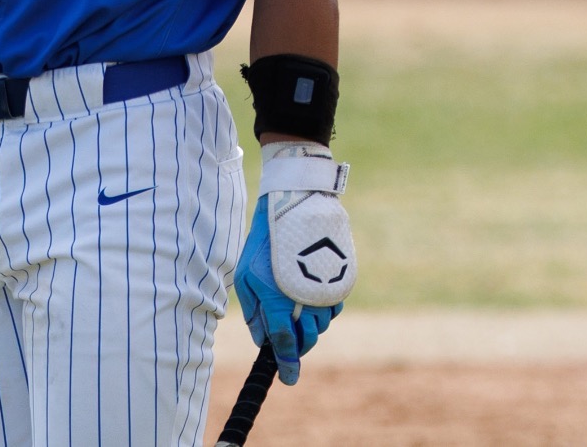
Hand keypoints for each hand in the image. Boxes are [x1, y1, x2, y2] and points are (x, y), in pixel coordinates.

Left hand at [234, 143, 354, 384]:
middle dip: (296, 345)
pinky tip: (309, 296)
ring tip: (293, 304)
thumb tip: (262, 340)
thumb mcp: (247, 276)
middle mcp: (306, 300)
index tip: (288, 379)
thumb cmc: (264, 242)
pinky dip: (321, 311)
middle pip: (306, 340)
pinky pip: (332, 310)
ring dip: (307, 325)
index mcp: (278, 299)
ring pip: (320, 326)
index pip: (285, 343)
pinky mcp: (340, 283)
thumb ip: (254, 312)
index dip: (287, 365)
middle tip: (286, 339)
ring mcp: (326, 292)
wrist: (295, 207)